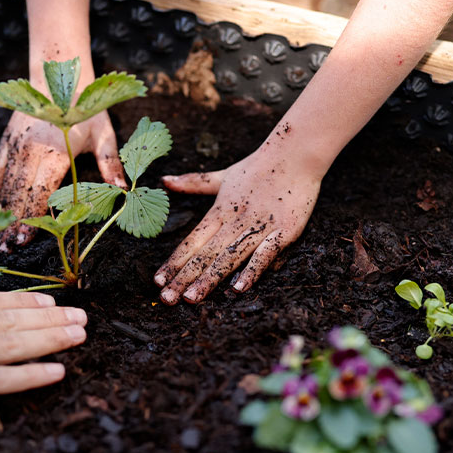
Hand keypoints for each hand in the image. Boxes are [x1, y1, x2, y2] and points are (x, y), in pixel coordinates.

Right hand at [0, 76, 124, 251]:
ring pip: (6, 183)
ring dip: (3, 210)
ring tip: (1, 236)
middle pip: (19, 191)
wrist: (57, 72)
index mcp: (55, 148)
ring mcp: (15, 144)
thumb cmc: (86, 104)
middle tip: (9, 248)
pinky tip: (0, 207)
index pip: (40, 189)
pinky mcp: (7, 140)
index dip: (33, 214)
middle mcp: (30, 147)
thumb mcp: (104, 132)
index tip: (26, 238)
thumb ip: (110, 162)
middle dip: (14, 221)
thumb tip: (122, 189)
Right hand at [0, 286, 86, 409]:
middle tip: (80, 314)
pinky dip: (32, 375)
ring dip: (52, 338)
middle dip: (48, 318)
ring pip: (15, 343)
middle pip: (11, 319)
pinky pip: (1, 379)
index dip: (20, 302)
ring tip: (81, 332)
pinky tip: (58, 371)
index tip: (45, 298)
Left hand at [154, 146, 321, 304]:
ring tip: (192, 298)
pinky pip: (265, 254)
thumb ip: (194, 183)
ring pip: (229, 257)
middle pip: (205, 254)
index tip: (158, 280)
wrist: (295, 154)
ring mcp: (259, 227)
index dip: (174, 261)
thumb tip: (165, 181)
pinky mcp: (284, 231)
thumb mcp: (223, 176)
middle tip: (166, 299)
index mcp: (219, 211)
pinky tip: (238, 288)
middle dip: (184, 277)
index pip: (191, 241)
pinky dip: (252, 270)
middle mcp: (235, 221)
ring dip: (209, 279)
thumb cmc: (258, 167)